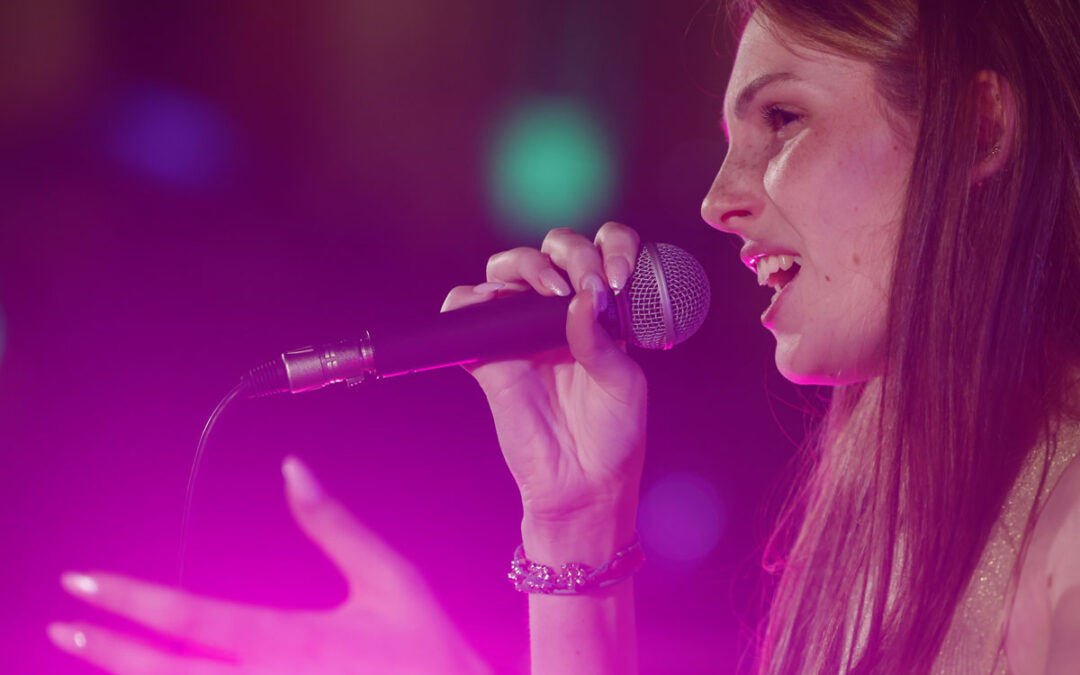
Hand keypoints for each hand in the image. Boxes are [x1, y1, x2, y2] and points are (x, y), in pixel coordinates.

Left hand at [47, 456, 490, 674]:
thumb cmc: (428, 653)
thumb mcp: (390, 577)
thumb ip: (335, 524)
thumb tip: (292, 470)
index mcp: (296, 641)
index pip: (195, 616)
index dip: (133, 598)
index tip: (85, 580)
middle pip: (167, 672)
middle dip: (107, 650)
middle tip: (65, 626)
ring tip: (96, 657)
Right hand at [441, 224, 646, 553]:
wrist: (582, 486)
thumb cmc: (612, 435)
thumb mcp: (622, 382)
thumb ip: (600, 338)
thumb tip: (582, 295)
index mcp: (602, 312)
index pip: (604, 251)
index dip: (612, 247)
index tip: (617, 279)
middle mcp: (560, 313)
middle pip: (553, 249)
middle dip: (569, 252)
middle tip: (583, 286)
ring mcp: (521, 331)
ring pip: (504, 270)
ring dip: (524, 266)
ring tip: (546, 292)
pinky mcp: (488, 355)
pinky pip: (464, 312)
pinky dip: (468, 300)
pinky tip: (493, 308)